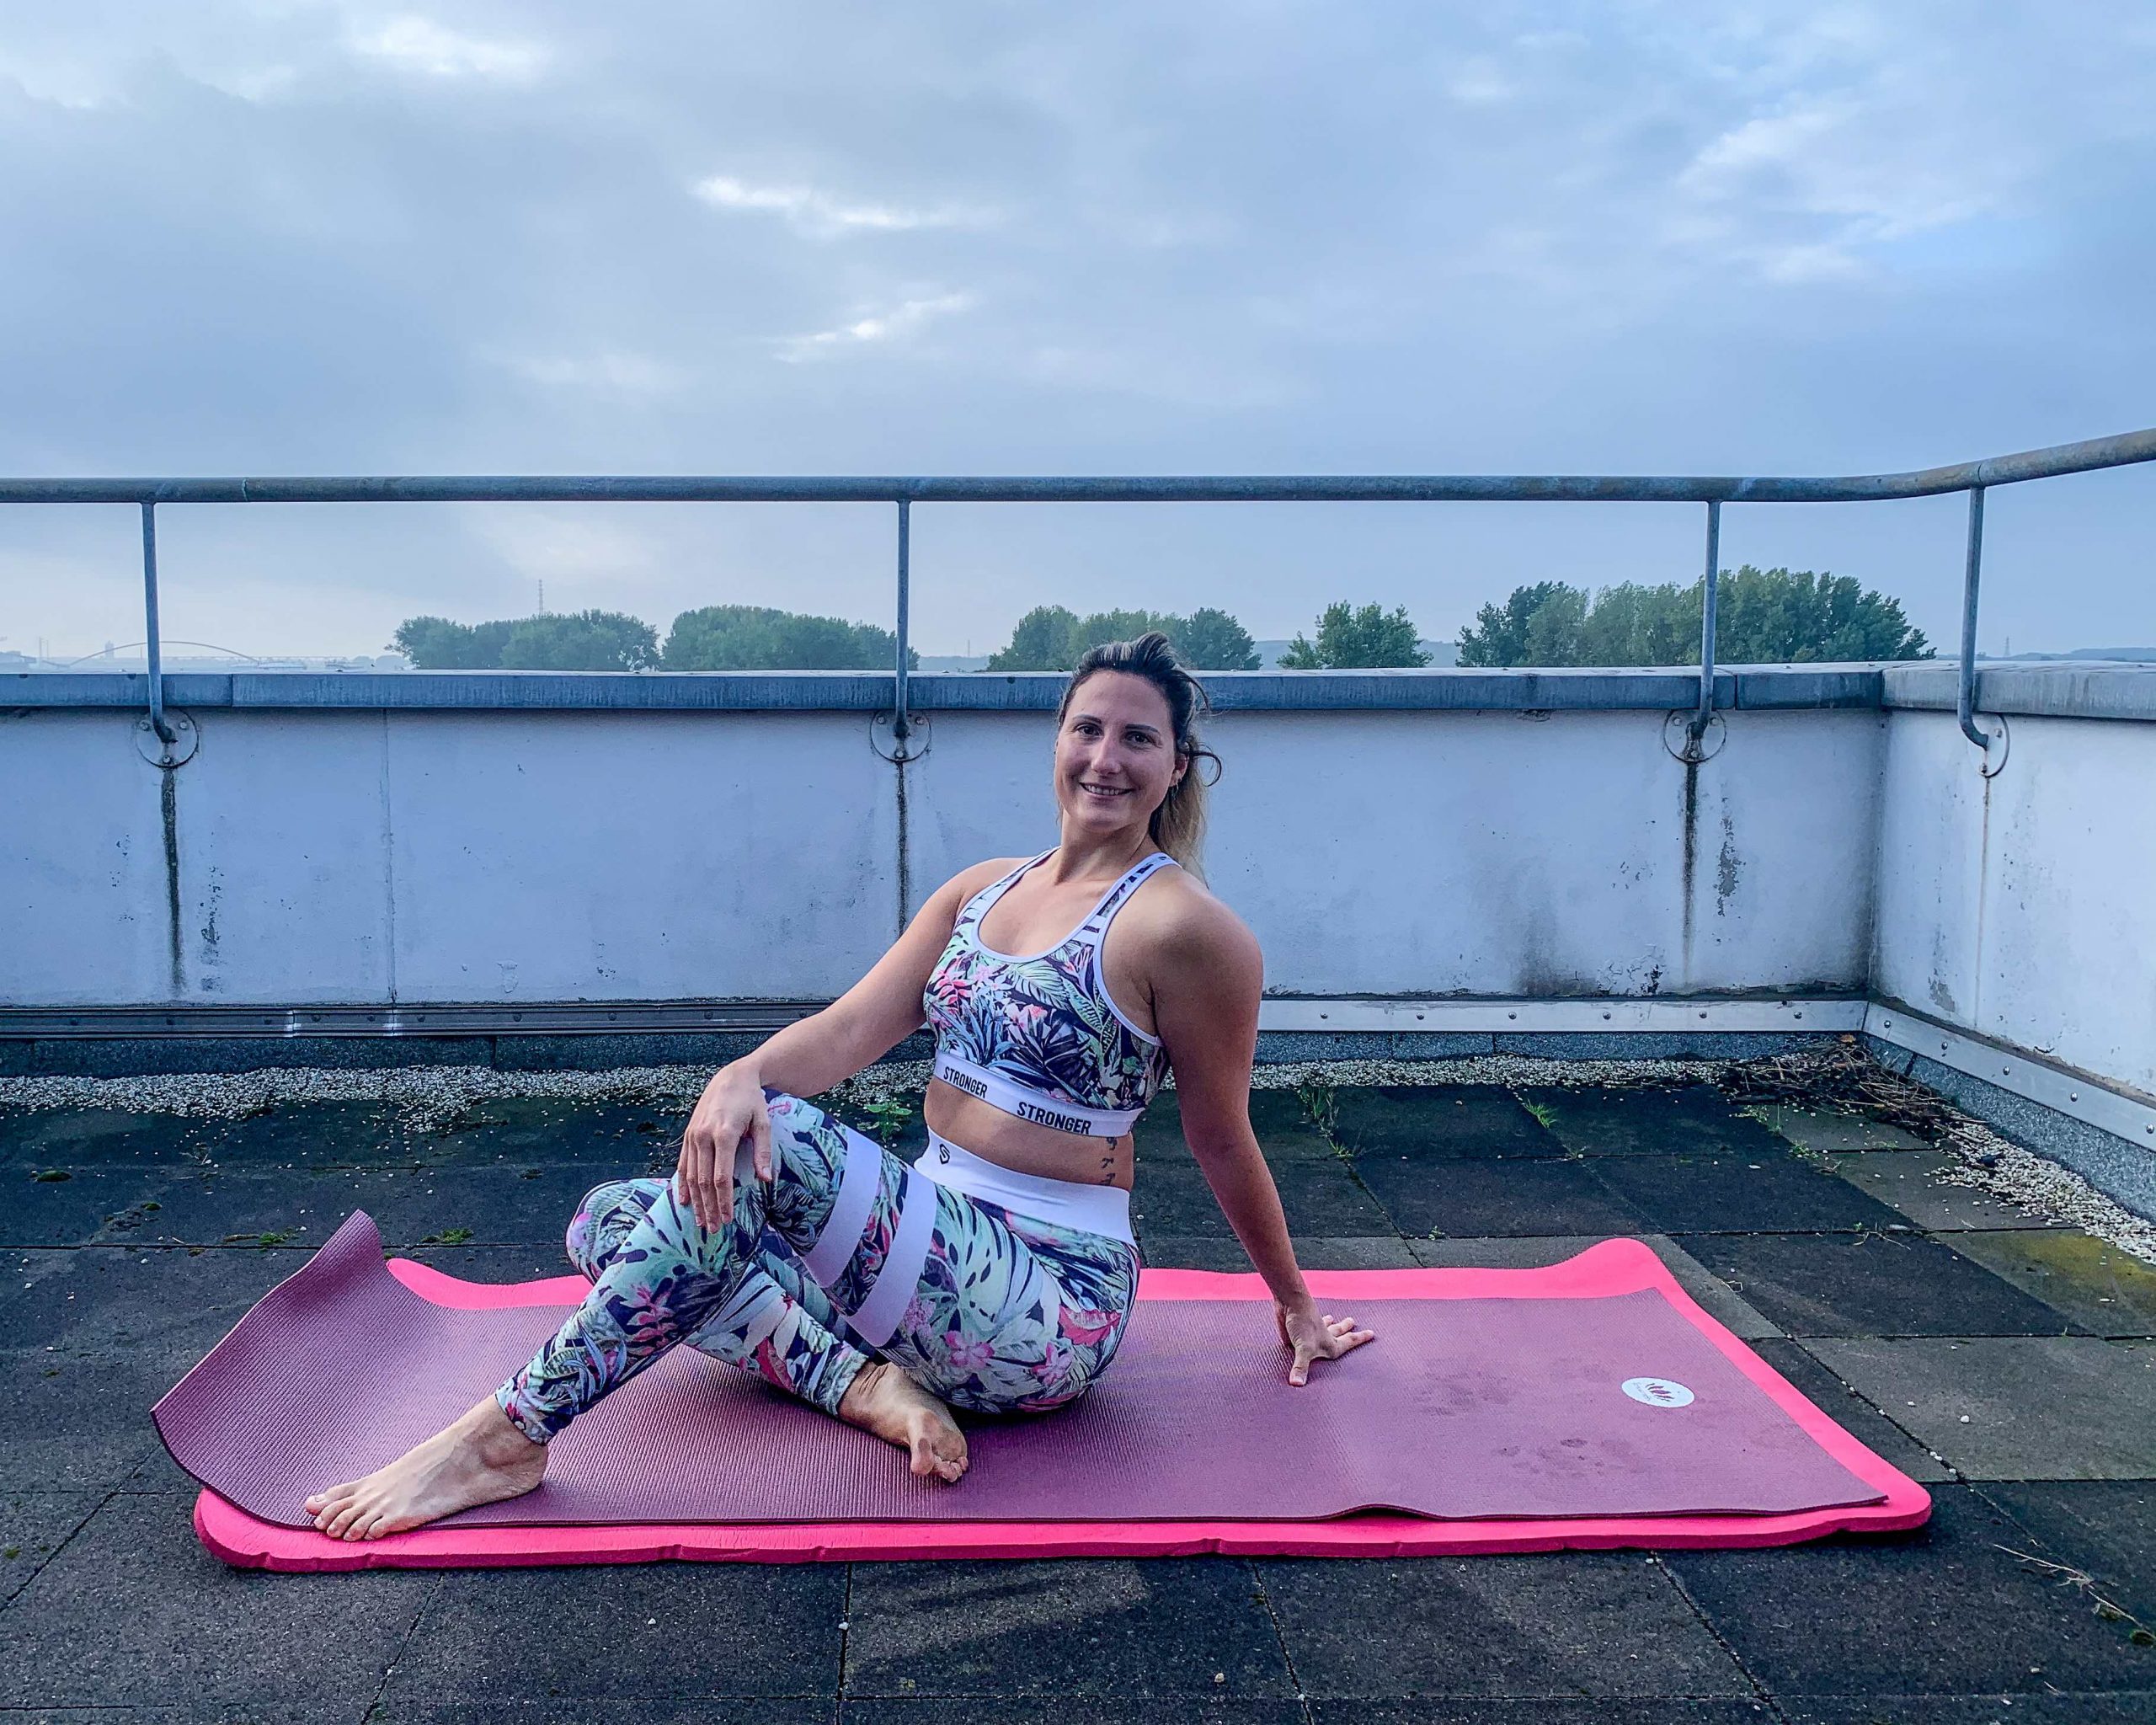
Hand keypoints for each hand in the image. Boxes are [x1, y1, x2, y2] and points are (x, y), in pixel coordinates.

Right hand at [676, 1064, 775, 1231]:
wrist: (732, 1077)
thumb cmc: (752, 1101)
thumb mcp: (763, 1122)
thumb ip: (762, 1152)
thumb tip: (765, 1180)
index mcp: (724, 1133)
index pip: (721, 1177)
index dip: (724, 1201)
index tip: (729, 1219)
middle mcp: (704, 1136)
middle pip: (704, 1181)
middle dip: (709, 1207)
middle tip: (715, 1229)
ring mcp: (693, 1135)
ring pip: (690, 1175)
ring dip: (696, 1201)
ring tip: (701, 1221)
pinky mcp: (688, 1135)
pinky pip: (682, 1164)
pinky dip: (682, 1184)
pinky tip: (685, 1201)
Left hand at [1274, 1299, 1374, 1386]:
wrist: (1290, 1301)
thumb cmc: (1303, 1323)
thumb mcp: (1304, 1348)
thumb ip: (1301, 1367)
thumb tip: (1297, 1384)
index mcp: (1330, 1344)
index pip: (1349, 1342)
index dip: (1361, 1339)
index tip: (1372, 1333)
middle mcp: (1323, 1338)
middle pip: (1338, 1333)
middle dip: (1345, 1329)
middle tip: (1352, 1321)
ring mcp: (1310, 1333)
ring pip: (1324, 1328)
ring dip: (1329, 1324)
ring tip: (1333, 1318)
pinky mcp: (1297, 1331)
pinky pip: (1304, 1333)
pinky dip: (1306, 1330)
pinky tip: (1303, 1329)